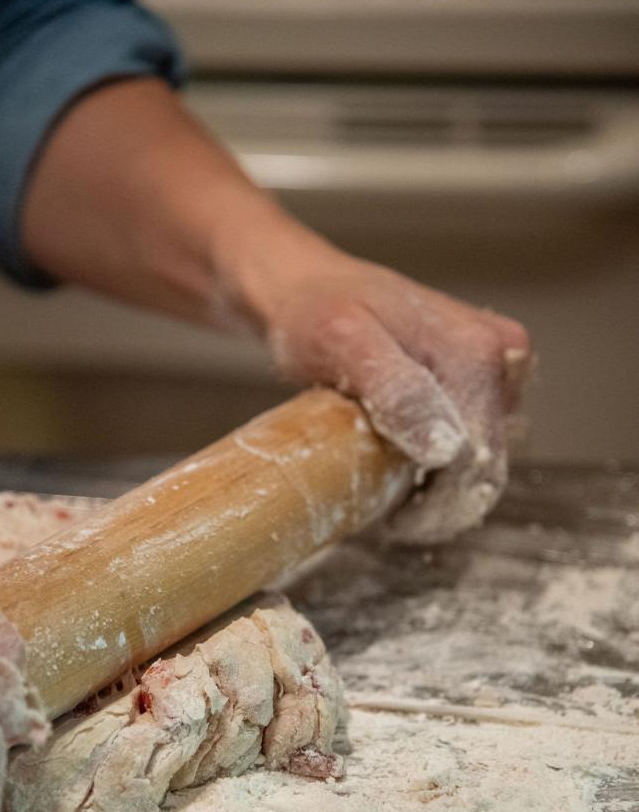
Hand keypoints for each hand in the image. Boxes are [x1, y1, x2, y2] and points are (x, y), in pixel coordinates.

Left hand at [258, 252, 530, 542]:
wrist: (308, 288)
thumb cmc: (315, 313)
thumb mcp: (342, 344)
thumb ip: (396, 390)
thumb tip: (446, 449)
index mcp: (479, 352)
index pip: (478, 462)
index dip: (439, 507)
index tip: (394, 523)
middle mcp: (504, 356)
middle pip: (488, 464)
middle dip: (442, 502)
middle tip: (390, 515)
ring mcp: (500, 368)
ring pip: (483, 458)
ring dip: (442, 486)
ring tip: (389, 481)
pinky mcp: (486, 380)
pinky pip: (476, 440)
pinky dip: (443, 464)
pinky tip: (404, 461)